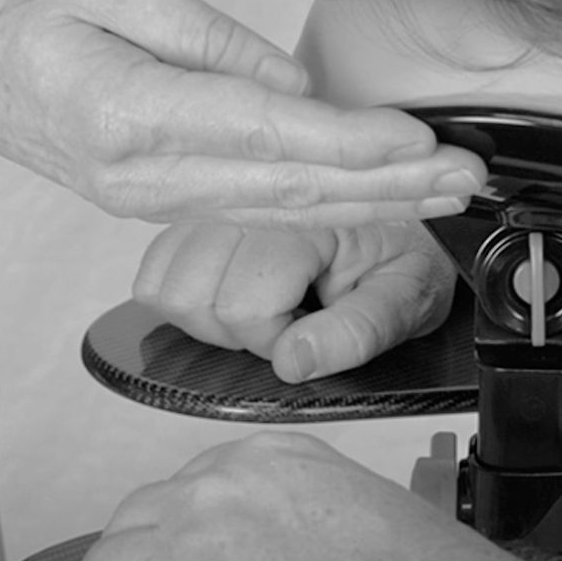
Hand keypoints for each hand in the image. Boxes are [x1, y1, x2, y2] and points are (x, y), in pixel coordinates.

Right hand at [0, 0, 483, 226]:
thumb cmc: (19, 15)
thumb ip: (208, 39)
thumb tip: (296, 90)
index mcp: (131, 114)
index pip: (265, 135)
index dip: (350, 142)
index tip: (419, 140)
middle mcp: (148, 177)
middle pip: (289, 189)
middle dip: (388, 186)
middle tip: (467, 177)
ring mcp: (155, 200)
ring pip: (282, 212)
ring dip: (370, 206)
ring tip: (445, 196)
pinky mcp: (163, 203)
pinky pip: (258, 212)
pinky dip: (325, 208)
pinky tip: (375, 202)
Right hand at [132, 220, 457, 380]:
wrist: (404, 217)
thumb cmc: (402, 257)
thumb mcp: (408, 298)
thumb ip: (357, 333)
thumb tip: (292, 362)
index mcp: (305, 214)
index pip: (243, 305)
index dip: (274, 338)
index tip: (311, 327)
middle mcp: (247, 198)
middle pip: (192, 296)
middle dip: (236, 328)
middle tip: (287, 317)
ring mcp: (214, 204)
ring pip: (163, 285)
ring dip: (206, 313)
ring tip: (260, 306)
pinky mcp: (192, 216)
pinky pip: (153, 271)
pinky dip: (183, 296)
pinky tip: (232, 293)